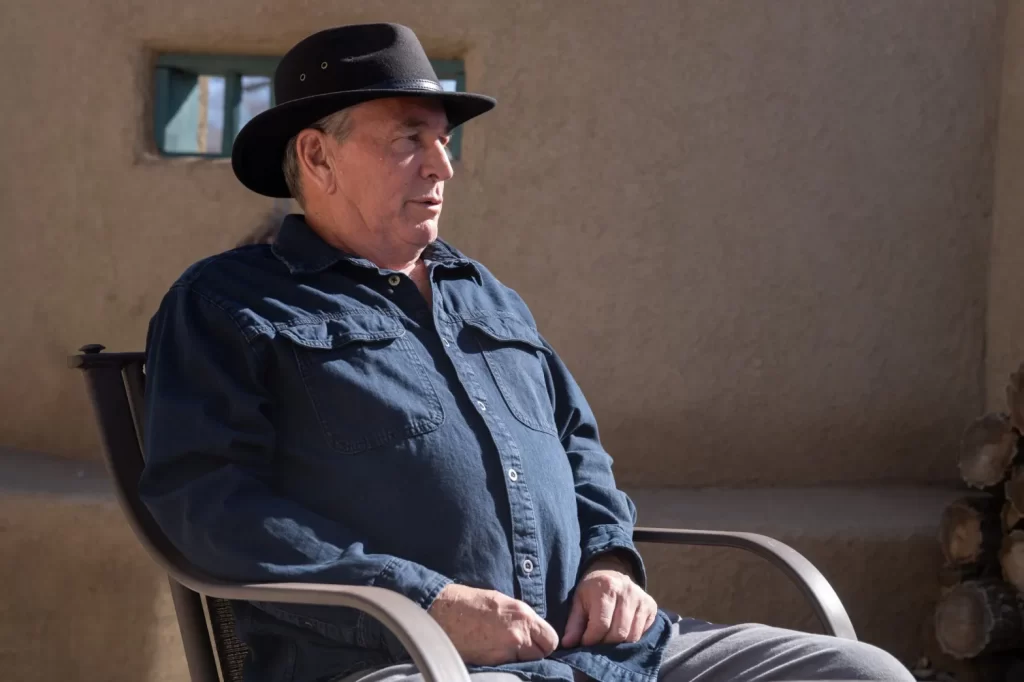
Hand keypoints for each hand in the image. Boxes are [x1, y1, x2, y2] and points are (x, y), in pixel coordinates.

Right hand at [428, 583, 558, 665]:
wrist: (442, 611)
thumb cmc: (470, 602)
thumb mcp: (502, 601)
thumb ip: (520, 617)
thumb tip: (532, 629)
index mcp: (523, 616)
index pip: (551, 639)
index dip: (545, 641)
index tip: (538, 641)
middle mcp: (518, 635)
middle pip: (541, 654)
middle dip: (534, 652)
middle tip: (521, 646)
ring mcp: (504, 651)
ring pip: (525, 662)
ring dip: (519, 658)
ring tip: (504, 648)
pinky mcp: (491, 663)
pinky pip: (508, 666)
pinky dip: (504, 662)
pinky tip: (493, 652)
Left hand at [561, 556, 657, 647]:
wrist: (612, 572)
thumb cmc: (591, 590)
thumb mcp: (578, 601)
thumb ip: (574, 623)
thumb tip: (567, 644)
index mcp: (606, 587)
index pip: (601, 625)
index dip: (591, 639)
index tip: (584, 641)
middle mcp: (627, 591)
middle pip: (618, 633)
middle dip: (605, 642)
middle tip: (596, 640)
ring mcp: (641, 598)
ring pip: (632, 636)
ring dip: (618, 642)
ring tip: (607, 636)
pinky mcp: (651, 605)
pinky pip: (642, 633)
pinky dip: (630, 637)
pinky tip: (621, 630)